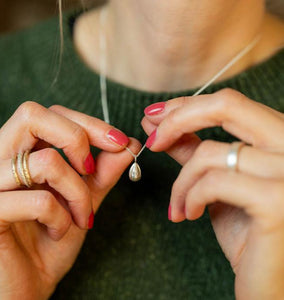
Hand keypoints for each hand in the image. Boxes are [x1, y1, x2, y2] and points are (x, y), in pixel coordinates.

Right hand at [0, 101, 139, 298]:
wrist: (25, 288)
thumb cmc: (51, 241)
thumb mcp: (83, 200)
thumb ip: (103, 171)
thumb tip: (129, 145)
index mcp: (18, 153)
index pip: (50, 114)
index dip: (88, 123)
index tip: (120, 142)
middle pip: (33, 115)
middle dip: (77, 137)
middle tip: (92, 169)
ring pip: (46, 161)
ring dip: (77, 191)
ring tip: (80, 216)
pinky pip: (37, 200)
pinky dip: (61, 216)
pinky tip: (59, 231)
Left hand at [142, 88, 283, 298]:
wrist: (272, 282)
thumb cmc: (248, 233)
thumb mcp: (218, 185)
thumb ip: (193, 152)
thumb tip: (159, 124)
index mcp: (279, 140)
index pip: (230, 103)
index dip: (187, 104)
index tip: (156, 114)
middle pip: (227, 105)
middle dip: (177, 119)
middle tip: (153, 140)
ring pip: (210, 153)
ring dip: (181, 181)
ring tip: (177, 206)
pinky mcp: (277, 202)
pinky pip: (214, 181)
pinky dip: (190, 196)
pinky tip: (188, 215)